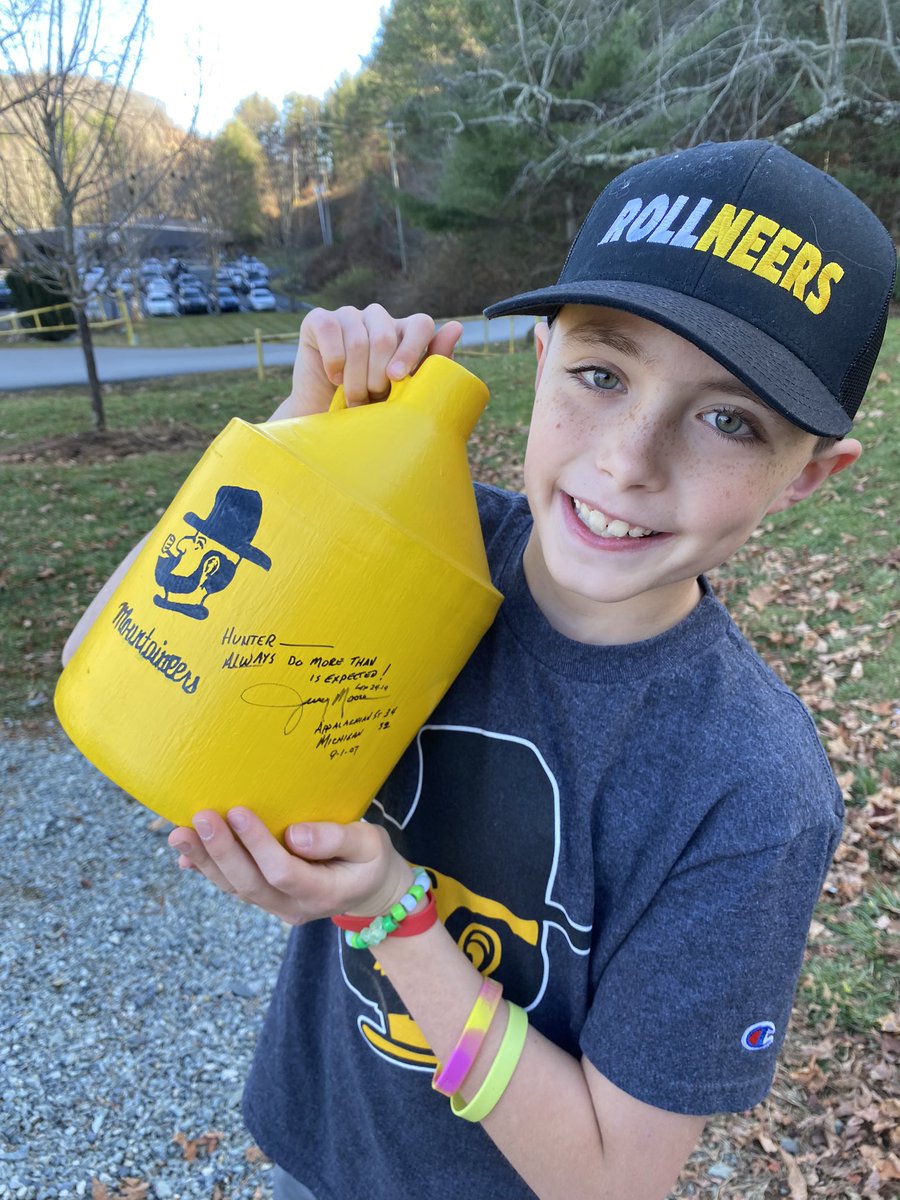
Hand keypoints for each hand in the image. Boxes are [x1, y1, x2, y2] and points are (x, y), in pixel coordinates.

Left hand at [167, 807, 413, 924]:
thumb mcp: (370, 844)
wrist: (371, 891)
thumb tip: (295, 835)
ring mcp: (277, 907)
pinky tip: (185, 855)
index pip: (284, 872)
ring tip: (180, 833)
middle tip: (199, 818)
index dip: (258, 844)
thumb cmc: (371, 860)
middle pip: (250, 884)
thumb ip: (337, 840)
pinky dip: (207, 871)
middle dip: (221, 851)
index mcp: (324, 892)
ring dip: (205, 860)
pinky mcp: (266, 898)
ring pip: (236, 887)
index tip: (237, 811)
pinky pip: (233, 887)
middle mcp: (294, 907)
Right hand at [270, 303, 462, 419]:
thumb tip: (457, 327)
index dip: (411, 350)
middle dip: (376, 377)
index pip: (420, 324)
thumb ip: (432, 362)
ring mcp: (349, 316)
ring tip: (352, 398)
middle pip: (385, 336)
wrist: (327, 420)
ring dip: (354, 378)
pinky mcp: (319, 320)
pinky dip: (333, 361)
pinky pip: (330, 330)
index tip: (397, 379)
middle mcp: (378, 318)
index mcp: (404, 331)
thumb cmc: (372, 408)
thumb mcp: (407, 392)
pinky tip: (333, 378)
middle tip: (370, 401)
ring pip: (358, 340)